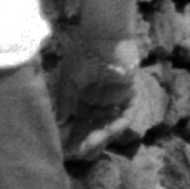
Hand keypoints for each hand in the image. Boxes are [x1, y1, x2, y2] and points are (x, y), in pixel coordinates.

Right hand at [56, 37, 141, 155]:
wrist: (103, 36)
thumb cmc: (83, 54)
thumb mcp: (68, 80)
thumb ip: (65, 102)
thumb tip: (59, 124)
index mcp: (81, 102)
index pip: (76, 125)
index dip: (70, 138)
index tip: (64, 150)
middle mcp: (97, 104)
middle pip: (92, 130)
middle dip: (84, 142)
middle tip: (77, 152)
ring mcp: (113, 101)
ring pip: (108, 126)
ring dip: (100, 138)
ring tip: (89, 145)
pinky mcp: (129, 96)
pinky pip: (125, 116)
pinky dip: (117, 125)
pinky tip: (107, 131)